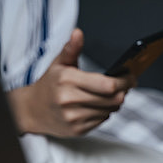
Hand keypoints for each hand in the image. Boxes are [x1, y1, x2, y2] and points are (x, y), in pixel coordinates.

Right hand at [7, 28, 134, 136]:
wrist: (31, 110)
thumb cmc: (50, 84)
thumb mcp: (59, 64)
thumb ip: (72, 48)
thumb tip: (78, 33)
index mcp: (67, 80)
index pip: (108, 85)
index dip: (125, 81)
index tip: (131, 77)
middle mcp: (70, 100)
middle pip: (114, 99)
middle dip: (124, 91)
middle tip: (126, 85)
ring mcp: (74, 117)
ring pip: (111, 110)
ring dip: (115, 102)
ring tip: (110, 94)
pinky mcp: (77, 130)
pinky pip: (103, 120)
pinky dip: (105, 112)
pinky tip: (98, 105)